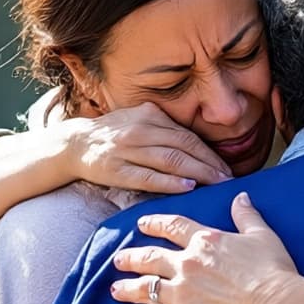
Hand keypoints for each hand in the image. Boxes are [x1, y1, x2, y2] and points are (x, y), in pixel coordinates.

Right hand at [57, 103, 231, 194]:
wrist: (74, 144)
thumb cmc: (114, 135)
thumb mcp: (139, 121)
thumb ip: (166, 129)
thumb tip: (199, 147)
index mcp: (150, 116)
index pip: (188, 136)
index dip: (210, 153)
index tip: (227, 169)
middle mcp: (141, 131)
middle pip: (184, 147)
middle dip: (210, 164)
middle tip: (229, 180)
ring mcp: (128, 150)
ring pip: (170, 160)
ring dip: (197, 173)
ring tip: (216, 184)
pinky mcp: (117, 170)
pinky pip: (148, 177)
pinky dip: (169, 182)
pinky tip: (187, 187)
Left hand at [110, 193, 299, 303]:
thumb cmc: (274, 273)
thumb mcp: (263, 236)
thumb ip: (247, 216)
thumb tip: (241, 196)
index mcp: (205, 242)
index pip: (171, 227)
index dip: (154, 224)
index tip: (141, 224)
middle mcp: (187, 265)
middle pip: (150, 258)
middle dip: (131, 258)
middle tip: (119, 259)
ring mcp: (182, 295)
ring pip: (145, 289)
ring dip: (127, 289)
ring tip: (115, 290)